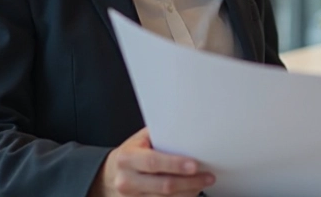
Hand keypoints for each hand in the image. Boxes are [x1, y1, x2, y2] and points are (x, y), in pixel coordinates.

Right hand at [90, 128, 214, 196]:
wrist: (112, 174)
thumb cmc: (131, 153)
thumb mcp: (140, 140)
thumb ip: (160, 136)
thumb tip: (187, 129)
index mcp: (127, 158)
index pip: (153, 162)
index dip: (175, 165)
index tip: (194, 165)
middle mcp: (127, 180)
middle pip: (164, 186)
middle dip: (189, 182)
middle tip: (207, 177)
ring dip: (189, 192)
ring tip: (203, 183)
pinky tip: (191, 191)